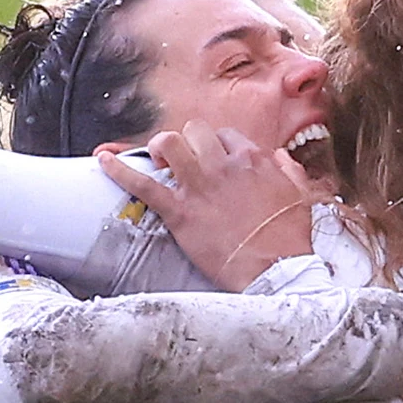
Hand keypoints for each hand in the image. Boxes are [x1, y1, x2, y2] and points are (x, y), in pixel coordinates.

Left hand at [98, 123, 322, 290]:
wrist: (276, 271)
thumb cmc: (289, 238)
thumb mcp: (299, 196)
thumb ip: (288, 170)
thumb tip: (279, 157)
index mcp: (252, 159)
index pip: (225, 135)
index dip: (215, 146)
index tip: (213, 160)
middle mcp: (222, 165)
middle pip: (194, 131)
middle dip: (187, 142)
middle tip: (184, 160)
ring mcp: (199, 187)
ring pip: (169, 143)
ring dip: (160, 147)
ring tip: (157, 159)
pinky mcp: (180, 212)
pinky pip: (143, 183)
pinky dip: (119, 169)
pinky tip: (103, 159)